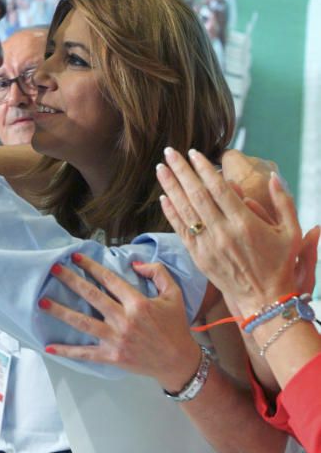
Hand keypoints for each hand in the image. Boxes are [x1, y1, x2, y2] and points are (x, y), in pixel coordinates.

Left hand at [40, 255, 201, 391]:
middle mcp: (124, 320)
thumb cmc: (175, 326)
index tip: (75, 257)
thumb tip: (134, 263)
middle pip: (91, 296)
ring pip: (83, 323)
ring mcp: (116, 339)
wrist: (178, 362)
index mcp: (138, 303)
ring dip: (61, 312)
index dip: (91, 266)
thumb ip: (157, 273)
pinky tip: (49, 347)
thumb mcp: (174, 294)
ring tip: (41, 302)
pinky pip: (85, 353)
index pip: (109, 279)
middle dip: (70, 280)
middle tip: (53, 269)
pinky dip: (67, 351)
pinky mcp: (111, 357)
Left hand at [157, 147, 318, 315]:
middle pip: (196, 195)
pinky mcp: (198, 256)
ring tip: (161, 168)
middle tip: (169, 152)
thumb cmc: (279, 264)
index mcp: (245, 223)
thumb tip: (273, 176)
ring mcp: (208, 245)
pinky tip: (163, 197)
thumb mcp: (291, 232)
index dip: (204, 169)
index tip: (194, 152)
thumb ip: (283, 203)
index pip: (218, 189)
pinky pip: (181, 230)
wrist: (264, 299)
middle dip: (181, 171)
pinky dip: (171, 213)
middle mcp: (223, 232)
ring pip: (185, 210)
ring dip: (171, 187)